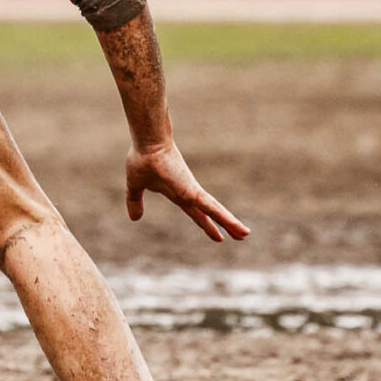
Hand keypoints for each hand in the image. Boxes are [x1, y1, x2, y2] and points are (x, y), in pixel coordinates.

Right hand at [125, 140, 248, 241]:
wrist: (147, 144)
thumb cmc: (142, 159)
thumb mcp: (135, 186)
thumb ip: (135, 201)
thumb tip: (134, 218)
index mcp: (178, 194)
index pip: (196, 213)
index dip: (207, 224)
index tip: (219, 236)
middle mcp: (189, 194)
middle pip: (211, 213)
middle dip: (225, 225)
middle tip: (241, 235)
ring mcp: (193, 192)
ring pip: (215, 211)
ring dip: (230, 223)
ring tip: (246, 233)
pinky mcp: (193, 191)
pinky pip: (211, 207)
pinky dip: (223, 217)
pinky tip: (234, 225)